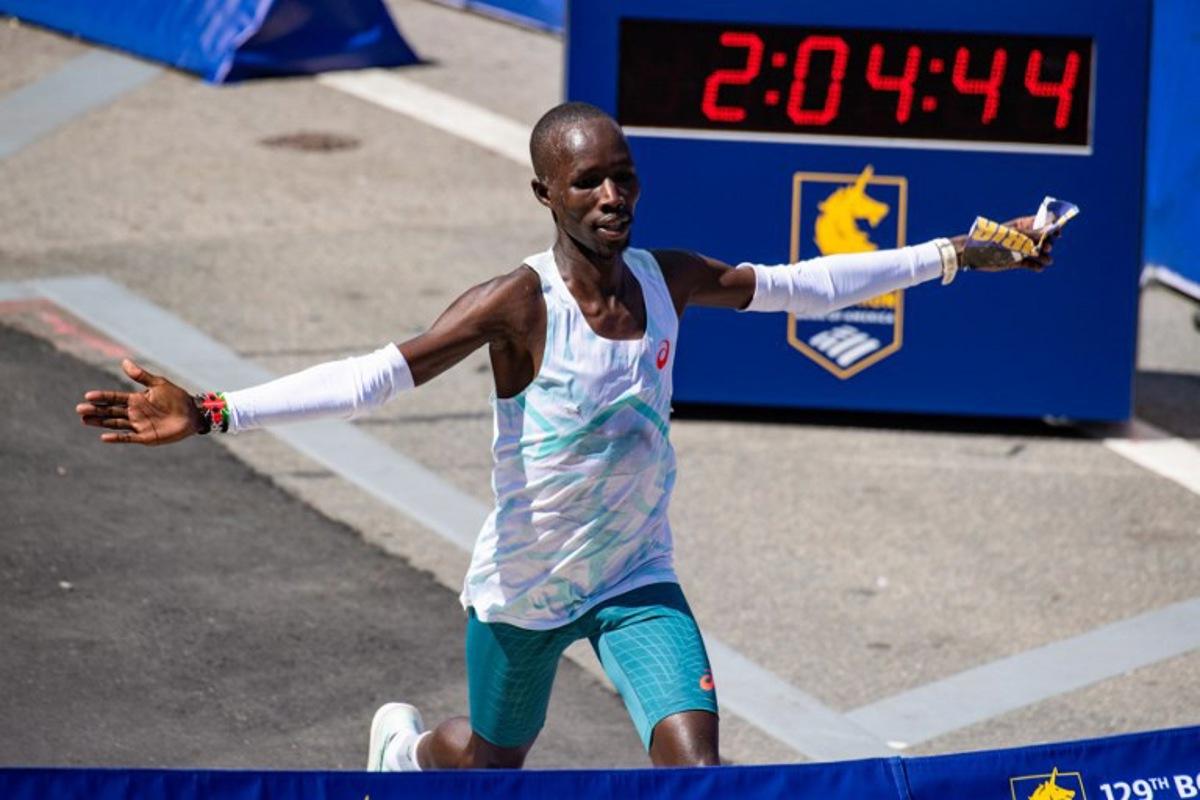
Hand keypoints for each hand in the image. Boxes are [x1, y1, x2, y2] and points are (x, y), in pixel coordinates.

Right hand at [76, 359, 200, 444]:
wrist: (193, 414)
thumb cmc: (177, 398)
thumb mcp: (159, 384)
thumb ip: (141, 376)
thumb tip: (124, 361)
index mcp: (136, 399)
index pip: (114, 398)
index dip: (101, 397)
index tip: (88, 395)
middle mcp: (134, 412)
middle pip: (110, 411)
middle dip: (95, 410)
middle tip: (79, 409)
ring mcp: (138, 425)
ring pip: (114, 423)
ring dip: (100, 422)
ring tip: (84, 420)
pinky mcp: (145, 436)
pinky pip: (128, 437)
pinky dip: (116, 438)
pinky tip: (104, 437)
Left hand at [952, 215, 1055, 272]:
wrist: (973, 254)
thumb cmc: (992, 239)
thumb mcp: (1013, 236)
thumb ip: (1031, 235)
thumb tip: (1050, 231)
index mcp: (1022, 225)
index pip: (1042, 222)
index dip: (1052, 225)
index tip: (1059, 231)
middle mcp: (1023, 237)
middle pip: (1043, 239)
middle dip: (1048, 243)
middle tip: (1048, 247)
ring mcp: (1020, 249)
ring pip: (1037, 253)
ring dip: (1044, 256)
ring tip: (1047, 261)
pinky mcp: (1015, 262)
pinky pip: (1029, 264)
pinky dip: (1035, 266)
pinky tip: (1039, 268)